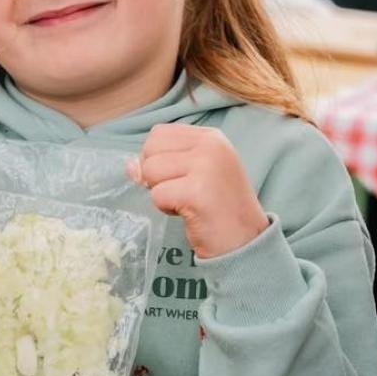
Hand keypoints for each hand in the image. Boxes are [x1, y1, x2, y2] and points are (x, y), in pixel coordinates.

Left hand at [131, 124, 268, 258]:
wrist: (246, 241)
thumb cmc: (219, 209)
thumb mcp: (196, 175)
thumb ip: (166, 163)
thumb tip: (130, 166)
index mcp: (211, 137)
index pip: (159, 134)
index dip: (157, 158)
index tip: (180, 178)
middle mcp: (211, 146)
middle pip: (150, 149)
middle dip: (155, 176)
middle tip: (183, 193)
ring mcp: (206, 166)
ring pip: (150, 171)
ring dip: (161, 194)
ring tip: (187, 203)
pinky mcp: (197, 191)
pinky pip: (157, 195)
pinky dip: (167, 209)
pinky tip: (189, 214)